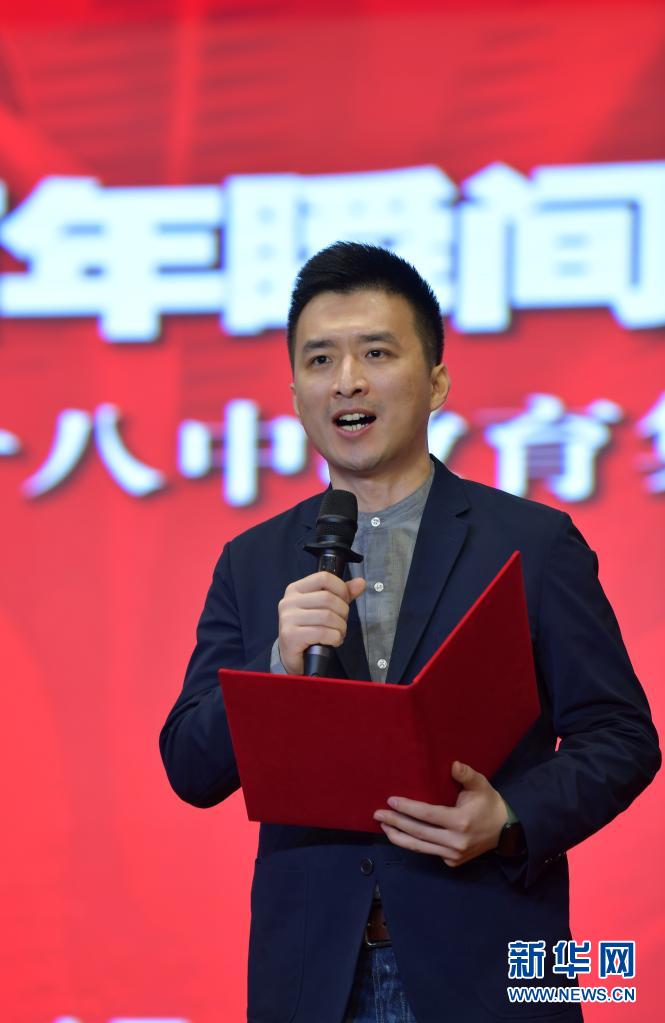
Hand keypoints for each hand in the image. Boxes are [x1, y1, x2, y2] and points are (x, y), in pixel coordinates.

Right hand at [278, 571, 365, 674]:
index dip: (341, 589)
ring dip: (340, 628)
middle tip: (341, 623)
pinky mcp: (290, 635)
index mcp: (296, 589)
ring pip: (328, 616)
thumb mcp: (324, 608)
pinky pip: (323, 633)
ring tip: (338, 634)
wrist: (293, 656)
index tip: (344, 601)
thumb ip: (342, 595)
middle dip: (343, 613)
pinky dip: (335, 638)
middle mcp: (289, 601)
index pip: (324, 578)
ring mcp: (288, 618)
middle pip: (328, 598)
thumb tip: (361, 582)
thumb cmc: (309, 629)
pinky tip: (333, 641)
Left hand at [373, 761, 508, 867]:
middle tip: (377, 814)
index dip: (408, 808)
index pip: (427, 815)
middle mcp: (456, 842)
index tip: (391, 800)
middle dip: (396, 823)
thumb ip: (465, 774)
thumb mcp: (480, 784)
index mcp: (461, 821)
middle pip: (418, 833)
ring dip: (398, 837)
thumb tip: (452, 764)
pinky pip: (429, 852)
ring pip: (420, 847)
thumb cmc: (488, 803)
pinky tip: (400, 835)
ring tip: (383, 826)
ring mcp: (454, 855)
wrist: (505, 830)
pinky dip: (413, 844)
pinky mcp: (452, 862)